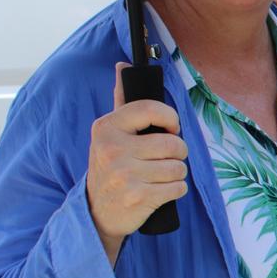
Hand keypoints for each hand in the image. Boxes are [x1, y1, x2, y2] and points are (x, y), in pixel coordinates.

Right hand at [86, 63, 188, 263]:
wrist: (97, 212)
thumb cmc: (111, 166)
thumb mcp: (110, 133)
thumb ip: (120, 100)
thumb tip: (123, 65)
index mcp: (106, 128)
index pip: (150, 109)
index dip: (170, 118)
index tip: (171, 128)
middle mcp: (112, 150)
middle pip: (174, 144)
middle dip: (178, 153)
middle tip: (164, 159)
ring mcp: (124, 176)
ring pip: (179, 167)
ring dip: (176, 174)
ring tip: (157, 176)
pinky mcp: (137, 198)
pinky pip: (178, 188)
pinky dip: (175, 191)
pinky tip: (158, 191)